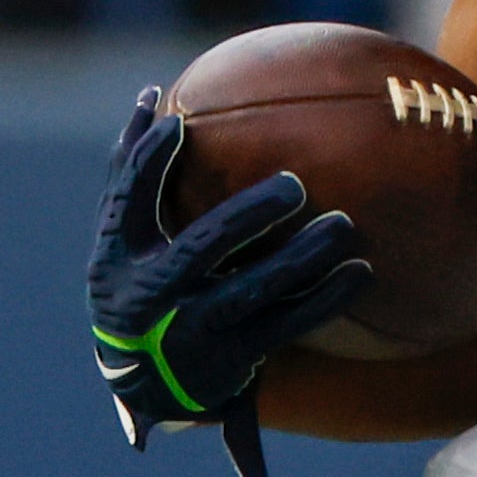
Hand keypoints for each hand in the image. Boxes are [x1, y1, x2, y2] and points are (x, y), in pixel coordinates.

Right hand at [88, 90, 371, 476]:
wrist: (147, 383)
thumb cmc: (140, 281)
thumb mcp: (119, 239)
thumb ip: (131, 174)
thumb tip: (152, 94)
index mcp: (116, 257)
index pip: (128, 200)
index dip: (150, 161)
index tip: (182, 125)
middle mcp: (151, 295)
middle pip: (202, 248)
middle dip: (249, 215)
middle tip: (295, 185)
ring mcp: (193, 330)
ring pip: (254, 289)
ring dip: (302, 257)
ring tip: (342, 225)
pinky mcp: (233, 357)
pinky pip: (288, 323)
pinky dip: (326, 298)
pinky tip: (361, 271)